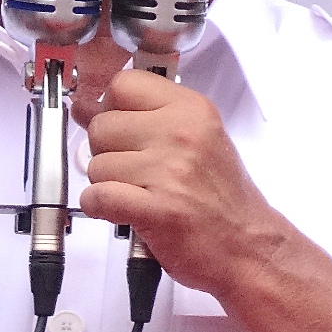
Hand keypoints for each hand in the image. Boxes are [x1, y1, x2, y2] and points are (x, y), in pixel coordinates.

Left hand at [80, 68, 275, 296]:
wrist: (248, 247)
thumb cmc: (220, 198)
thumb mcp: (195, 140)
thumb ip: (142, 118)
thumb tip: (83, 105)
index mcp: (191, 109)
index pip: (124, 84)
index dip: (111, 108)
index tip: (120, 130)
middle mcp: (181, 133)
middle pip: (102, 125)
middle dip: (106, 152)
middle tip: (132, 172)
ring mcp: (169, 171)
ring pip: (96, 165)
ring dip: (106, 185)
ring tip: (137, 195)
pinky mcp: (157, 209)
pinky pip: (98, 196)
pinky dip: (99, 207)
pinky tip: (120, 211)